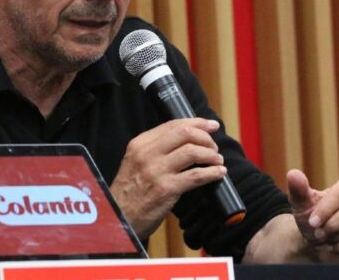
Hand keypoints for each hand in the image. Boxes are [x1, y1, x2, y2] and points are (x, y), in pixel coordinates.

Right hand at [110, 118, 225, 238]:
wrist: (119, 215)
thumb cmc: (130, 190)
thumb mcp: (135, 161)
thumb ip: (155, 149)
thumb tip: (186, 140)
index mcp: (140, 143)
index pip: (172, 124)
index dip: (196, 122)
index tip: (211, 125)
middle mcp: (147, 153)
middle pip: (184, 133)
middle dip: (205, 137)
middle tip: (214, 147)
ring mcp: (157, 170)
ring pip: (192, 151)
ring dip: (211, 155)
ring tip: (217, 160)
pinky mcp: (167, 188)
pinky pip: (196, 175)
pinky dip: (212, 173)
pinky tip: (219, 173)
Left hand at [287, 169, 338, 261]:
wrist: (323, 241)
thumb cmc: (314, 218)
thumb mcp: (303, 204)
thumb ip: (298, 190)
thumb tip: (293, 174)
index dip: (327, 208)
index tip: (312, 222)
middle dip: (333, 224)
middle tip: (318, 234)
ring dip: (337, 237)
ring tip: (325, 239)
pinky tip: (334, 247)